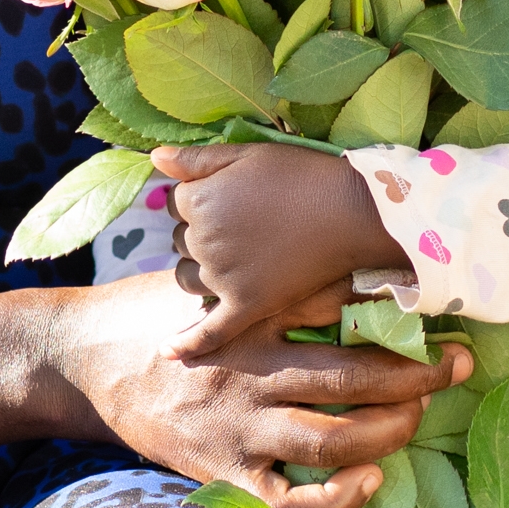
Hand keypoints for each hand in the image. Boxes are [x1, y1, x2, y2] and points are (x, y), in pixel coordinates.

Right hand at [47, 270, 468, 507]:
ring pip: (332, 441)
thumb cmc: (155, 310)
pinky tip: (369, 485)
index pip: (336, 312)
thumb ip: (272, 281)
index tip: (441, 311)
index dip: (395, 313)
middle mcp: (251, 372)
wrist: (83, 357)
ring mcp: (238, 427)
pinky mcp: (224, 471)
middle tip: (457, 367)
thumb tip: (348, 271)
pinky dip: (334, 501)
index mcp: (251, 319)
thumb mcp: (210, 280)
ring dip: (388, 434)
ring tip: (416, 420)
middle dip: (416, 377)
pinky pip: (288, 500)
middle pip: (351, 379)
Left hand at [148, 143, 411, 356]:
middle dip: (202, 233)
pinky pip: (210, 331)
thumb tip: (155, 158)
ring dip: (200, 271)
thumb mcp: (246, 154)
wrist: (353, 212)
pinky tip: (167, 353)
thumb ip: (196, 159)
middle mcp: (203, 241)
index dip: (203, 199)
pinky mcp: (247, 306)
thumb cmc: (301, 176)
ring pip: (189, 278)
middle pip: (181, 241)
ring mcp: (223, 278)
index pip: (177, 204)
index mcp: (199, 201)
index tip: (235, 198)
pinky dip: (187, 344)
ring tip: (234, 259)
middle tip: (244, 224)